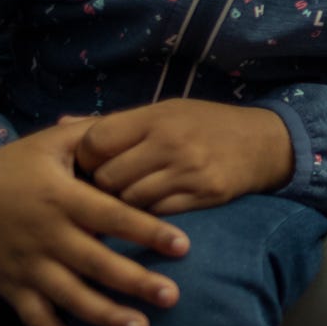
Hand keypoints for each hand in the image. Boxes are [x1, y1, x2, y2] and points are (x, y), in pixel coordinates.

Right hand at [0, 118, 188, 325]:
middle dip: (135, 282)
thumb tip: (137, 129)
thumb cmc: (11, 166)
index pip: (111, 216)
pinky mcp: (10, 287)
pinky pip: (36, 319)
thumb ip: (94, 135)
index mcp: (60, 197)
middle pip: (96, 263)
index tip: (183, 245)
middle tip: (173, 297)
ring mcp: (26, 265)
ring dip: (105, 316)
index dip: (147, 230)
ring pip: (70, 297)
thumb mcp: (50, 142)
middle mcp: (45, 235)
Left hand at [75, 98, 295, 216]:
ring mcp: (188, 172)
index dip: (86, 157)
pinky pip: (156, 215)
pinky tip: (150, 208)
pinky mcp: (203, 196)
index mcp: (157, 117)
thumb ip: (115, 122)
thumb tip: (62, 123)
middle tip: (107, 187)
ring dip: (122, 205)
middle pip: (108, 177)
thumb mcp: (164, 111)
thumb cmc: (205, 124)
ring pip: (129, 201)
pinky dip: (147, 214)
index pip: (96, 141)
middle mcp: (171, 143)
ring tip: (128, 199)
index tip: (92, 163)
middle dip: (101, 186)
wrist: (264, 143)